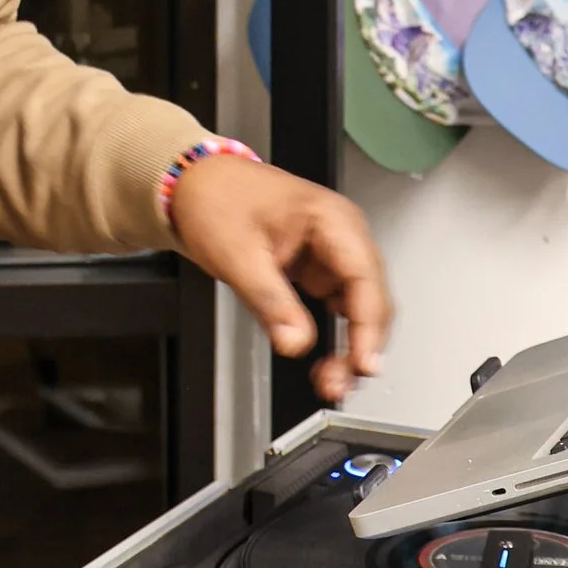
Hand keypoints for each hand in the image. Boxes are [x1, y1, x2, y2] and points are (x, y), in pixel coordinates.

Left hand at [166, 152, 390, 405]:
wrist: (196, 185)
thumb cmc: (218, 200)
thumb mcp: (237, 255)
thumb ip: (269, 301)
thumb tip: (295, 341)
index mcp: (332, 220)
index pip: (365, 278)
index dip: (369, 326)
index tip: (363, 363)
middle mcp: (341, 235)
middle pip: (371, 297)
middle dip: (361, 344)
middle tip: (339, 383)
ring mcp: (333, 253)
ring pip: (360, 308)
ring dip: (352, 345)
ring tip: (332, 380)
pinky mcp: (320, 269)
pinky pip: (341, 308)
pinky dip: (338, 337)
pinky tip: (327, 361)